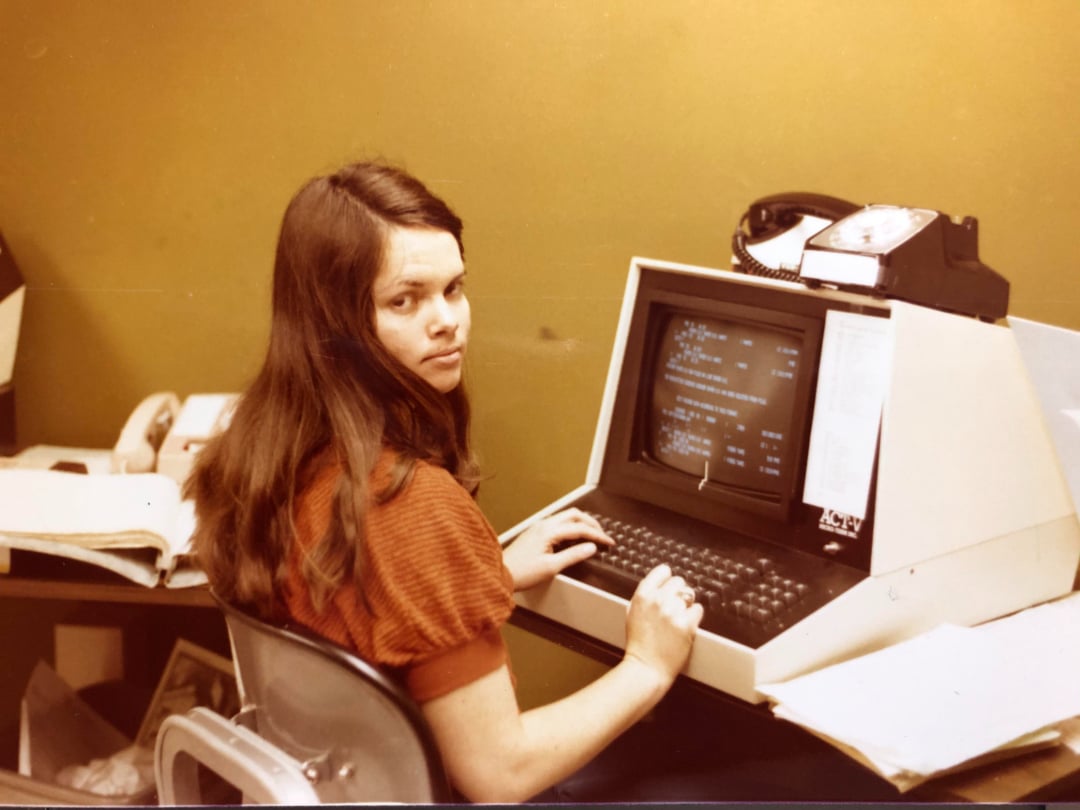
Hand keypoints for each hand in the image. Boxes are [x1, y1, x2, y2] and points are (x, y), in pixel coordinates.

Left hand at [502, 509, 613, 590]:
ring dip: (580, 523)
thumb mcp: (552, 567)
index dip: (597, 535)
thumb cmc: (522, 572)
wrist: (500, 573)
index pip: (580, 528)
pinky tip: (574, 537)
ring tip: (591, 534)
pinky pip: (557, 522)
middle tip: (602, 534)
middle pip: (574, 515)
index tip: (609, 542)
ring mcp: (538, 527)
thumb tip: (591, 547)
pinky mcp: (535, 532)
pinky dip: (570, 526)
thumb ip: (573, 555)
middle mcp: (544, 525)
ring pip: (565, 517)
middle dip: (591, 523)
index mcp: (549, 531)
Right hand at [623, 564, 702, 684]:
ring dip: (686, 605)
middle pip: (679, 582)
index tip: (669, 585)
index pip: (663, 571)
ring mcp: (673, 611)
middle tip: (674, 606)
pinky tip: (686, 624)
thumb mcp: (632, 613)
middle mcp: (658, 600)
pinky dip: (694, 616)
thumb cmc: (639, 644)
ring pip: (690, 595)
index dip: (667, 579)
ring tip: (678, 618)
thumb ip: (644, 595)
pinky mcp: (687, 624)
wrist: (647, 667)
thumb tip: (657, 583)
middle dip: (678, 593)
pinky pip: (698, 609)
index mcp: (643, 595)